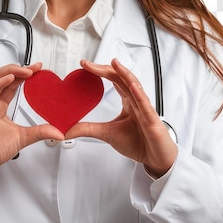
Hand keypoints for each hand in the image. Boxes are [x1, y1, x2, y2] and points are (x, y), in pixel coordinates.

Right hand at [0, 63, 63, 194]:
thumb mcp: (22, 138)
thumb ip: (40, 132)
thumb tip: (58, 132)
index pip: (12, 84)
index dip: (24, 74)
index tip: (38, 69)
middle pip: (3, 77)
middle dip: (18, 69)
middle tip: (34, 68)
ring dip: (9, 72)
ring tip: (24, 71)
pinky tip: (8, 79)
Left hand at [66, 58, 177, 176]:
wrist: (155, 159)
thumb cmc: (137, 143)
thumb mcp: (107, 134)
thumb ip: (88, 129)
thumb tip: (67, 130)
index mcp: (128, 101)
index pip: (114, 80)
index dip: (100, 71)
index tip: (84, 65)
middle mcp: (137, 101)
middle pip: (122, 78)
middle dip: (106, 69)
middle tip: (89, 64)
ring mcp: (145, 109)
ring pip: (135, 87)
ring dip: (124, 74)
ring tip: (113, 64)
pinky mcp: (152, 121)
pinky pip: (146, 106)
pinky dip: (140, 95)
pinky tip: (133, 87)